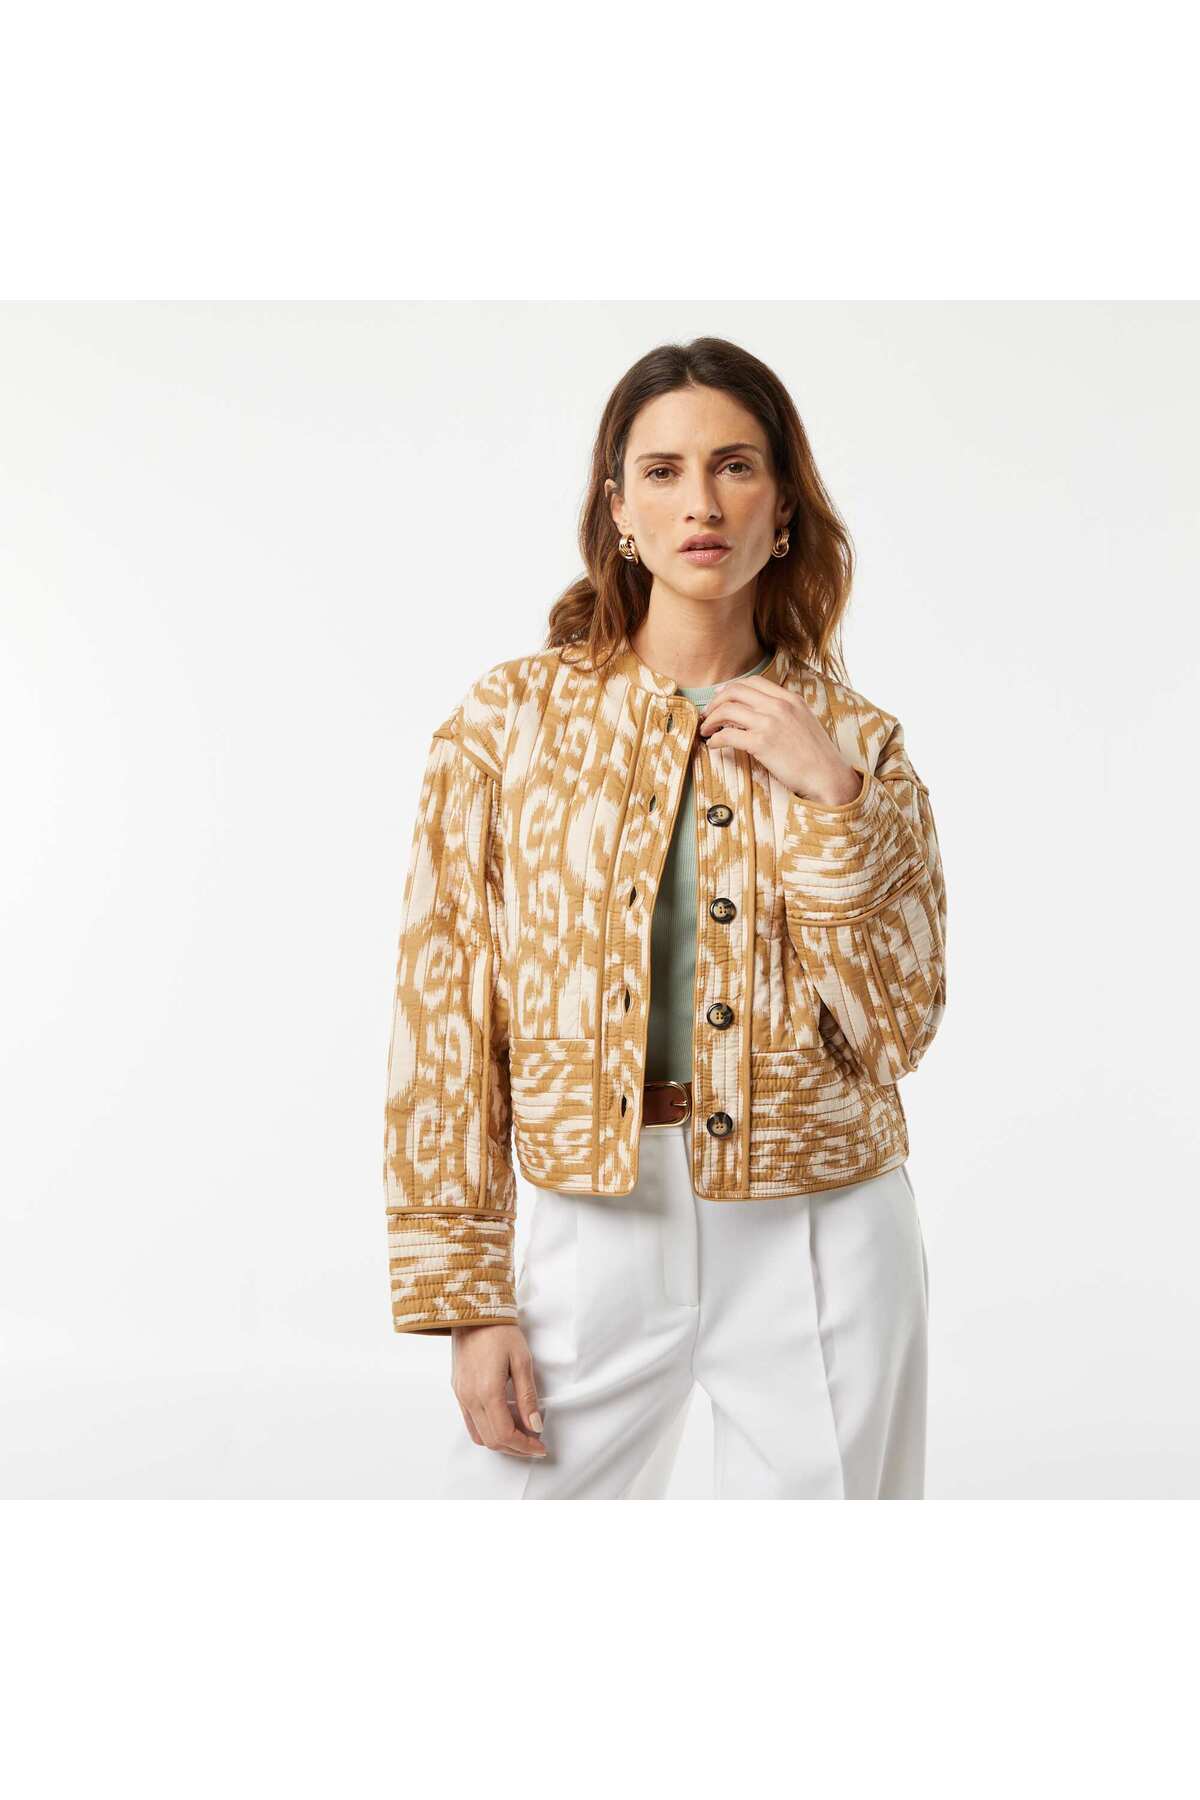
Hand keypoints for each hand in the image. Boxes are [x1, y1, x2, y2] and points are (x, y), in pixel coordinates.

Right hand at [450, 1321, 547, 1458]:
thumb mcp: (522, 1361)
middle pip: (492, 1440)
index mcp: (487, 1391)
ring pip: (479, 1435)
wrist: (474, 1312)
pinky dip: (487, 1429)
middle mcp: (470, 1398)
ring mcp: (461, 1395)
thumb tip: (535, 1426)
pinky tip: (503, 1420)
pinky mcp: (457, 1390)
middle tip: (534, 1443)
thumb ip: (527, 1397)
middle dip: (515, 1448)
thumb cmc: (500, 1331)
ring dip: (500, 1441)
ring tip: (520, 1434)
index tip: (540, 1446)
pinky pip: (470, 1422)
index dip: (525, 1446)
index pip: (505, 1434)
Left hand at [697, 674, 863, 804]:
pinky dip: (715, 739)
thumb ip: (784, 712)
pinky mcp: (761, 743)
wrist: (828, 776)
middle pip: (735, 691)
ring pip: (727, 710)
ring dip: (711, 720)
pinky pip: (727, 735)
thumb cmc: (817, 756)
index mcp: (790, 698)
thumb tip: (758, 713)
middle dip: (715, 702)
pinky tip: (713, 745)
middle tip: (707, 714)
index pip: (753, 681)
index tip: (719, 697)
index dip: (731, 688)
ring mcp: (770, 723)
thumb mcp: (805, 722)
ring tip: (706, 730)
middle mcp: (779, 706)